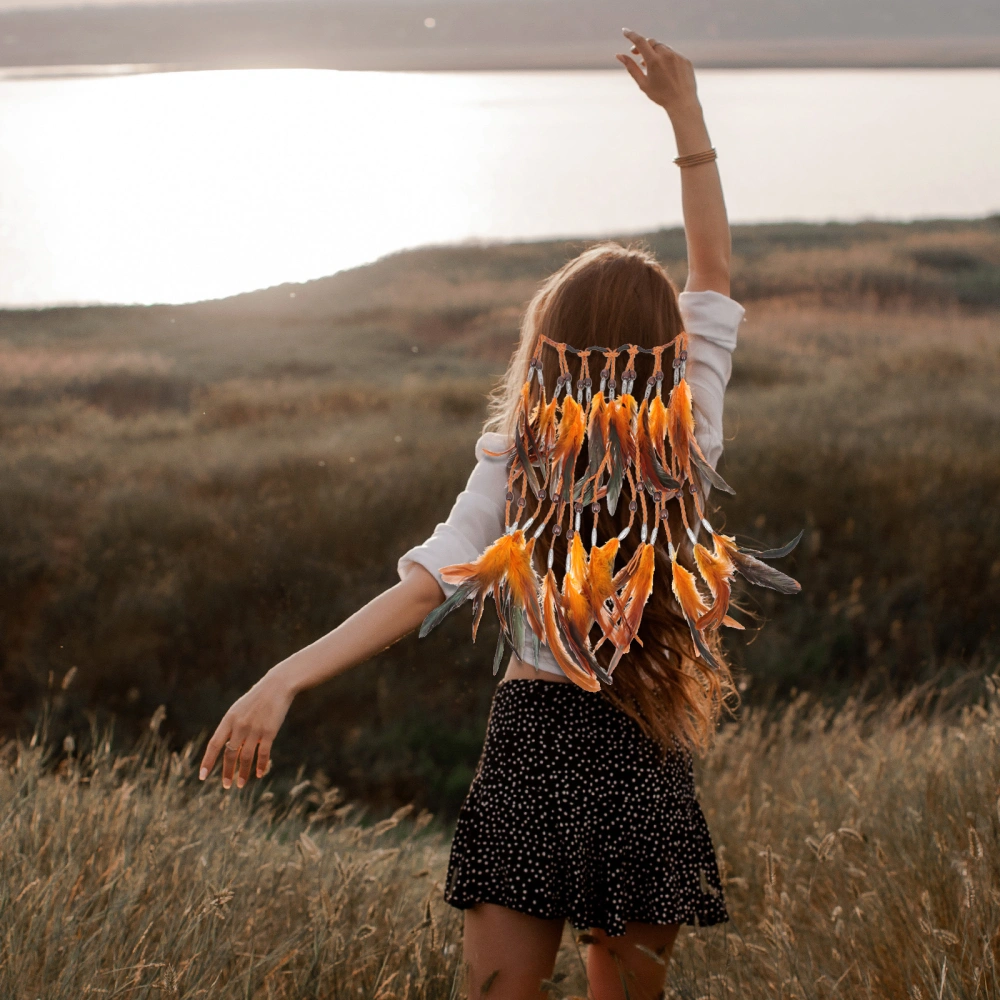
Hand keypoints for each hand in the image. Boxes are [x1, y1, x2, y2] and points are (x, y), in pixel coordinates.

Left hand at [199, 671, 294, 788]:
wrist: (277, 686)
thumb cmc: (256, 699)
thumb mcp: (238, 710)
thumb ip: (231, 728)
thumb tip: (225, 748)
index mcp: (229, 719)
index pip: (214, 744)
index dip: (207, 761)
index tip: (202, 777)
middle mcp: (240, 726)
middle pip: (229, 754)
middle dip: (227, 772)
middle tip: (226, 785)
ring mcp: (255, 729)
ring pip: (245, 757)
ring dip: (243, 773)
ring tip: (241, 785)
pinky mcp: (269, 732)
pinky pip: (263, 753)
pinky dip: (260, 765)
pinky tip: (259, 774)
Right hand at [616, 29, 699, 118]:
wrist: (682, 103)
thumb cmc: (660, 96)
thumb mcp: (642, 83)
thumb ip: (631, 67)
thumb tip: (619, 55)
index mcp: (654, 61)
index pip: (640, 42)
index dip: (631, 35)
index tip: (625, 31)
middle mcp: (666, 55)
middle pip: (652, 43)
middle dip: (643, 46)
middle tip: (636, 54)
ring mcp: (677, 56)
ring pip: (663, 48)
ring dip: (655, 52)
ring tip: (651, 65)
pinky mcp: (685, 60)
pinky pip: (674, 54)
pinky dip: (666, 58)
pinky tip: (665, 71)